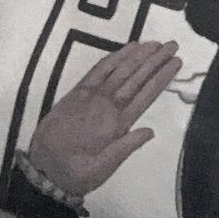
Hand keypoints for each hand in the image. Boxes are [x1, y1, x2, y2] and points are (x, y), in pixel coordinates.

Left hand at [25, 38, 180, 196]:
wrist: (41, 171)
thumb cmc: (75, 174)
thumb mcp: (102, 170)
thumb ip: (126, 149)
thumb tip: (151, 130)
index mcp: (116, 125)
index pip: (145, 96)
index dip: (162, 77)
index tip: (177, 62)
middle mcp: (107, 106)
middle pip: (136, 78)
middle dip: (155, 60)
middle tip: (173, 44)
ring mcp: (91, 97)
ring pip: (120, 70)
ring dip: (139, 55)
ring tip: (155, 43)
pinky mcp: (77, 93)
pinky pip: (98, 70)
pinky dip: (114, 58)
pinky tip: (126, 49)